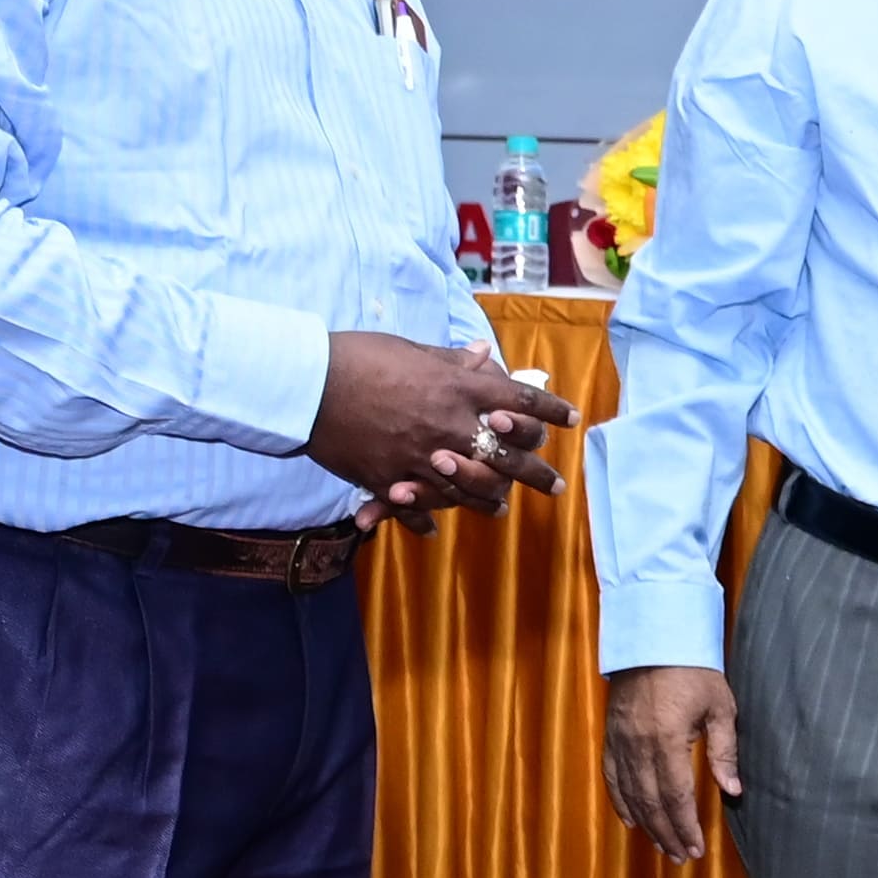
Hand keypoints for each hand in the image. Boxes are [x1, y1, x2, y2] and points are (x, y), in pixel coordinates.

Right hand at [315, 334, 571, 520]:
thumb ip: (451, 362)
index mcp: (458, 388)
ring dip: (488, 500)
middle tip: (555, 486)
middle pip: (507, 456)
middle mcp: (449, 425)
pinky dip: (425, 518)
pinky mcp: (387, 478)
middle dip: (536, 472)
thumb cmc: (358, 356)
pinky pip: (415, 508)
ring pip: (469, 489)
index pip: (519, 401)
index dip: (549, 411)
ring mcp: (420, 457)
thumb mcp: (412, 350)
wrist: (307, 382)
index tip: (570, 419)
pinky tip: (435, 526)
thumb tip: (482, 354)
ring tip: (503, 508)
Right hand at [603, 665, 738, 865]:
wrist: (653, 638)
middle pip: (651, 803)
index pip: (676, 797)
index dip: (686, 827)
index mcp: (667, 741)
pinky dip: (620, 801)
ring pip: (630, 794)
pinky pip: (611, 776)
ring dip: (646, 824)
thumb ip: (725, 752)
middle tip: (682, 857)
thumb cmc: (693, 670)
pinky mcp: (610, 735)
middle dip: (668, 834)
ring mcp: (620, 742)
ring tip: (663, 846)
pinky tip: (631, 820)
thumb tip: (734, 791)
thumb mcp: (720, 708)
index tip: (696, 849)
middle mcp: (638, 747)